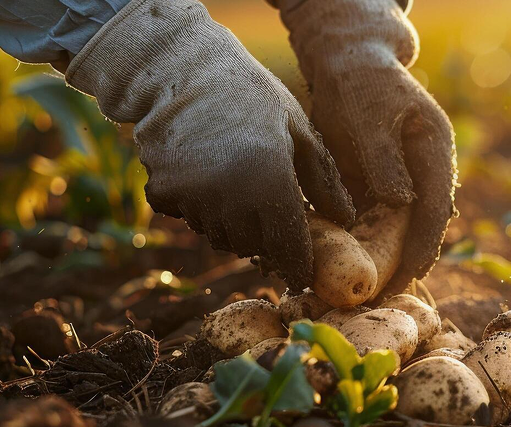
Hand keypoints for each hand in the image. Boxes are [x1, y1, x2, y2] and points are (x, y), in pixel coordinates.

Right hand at [65, 0, 354, 288]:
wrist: (182, 69)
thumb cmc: (251, 94)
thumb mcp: (299, 129)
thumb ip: (324, 179)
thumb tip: (346, 219)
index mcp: (270, 179)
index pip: (290, 246)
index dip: (298, 265)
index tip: (303, 273)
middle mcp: (230, 197)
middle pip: (254, 246)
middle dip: (267, 240)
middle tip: (272, 218)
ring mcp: (193, 198)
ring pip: (220, 236)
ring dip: (234, 225)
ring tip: (239, 187)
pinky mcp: (163, 193)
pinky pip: (188, 219)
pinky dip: (200, 208)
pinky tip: (207, 175)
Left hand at [278, 0, 457, 294]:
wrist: (347, 66)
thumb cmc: (360, 84)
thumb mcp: (371, 115)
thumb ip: (384, 157)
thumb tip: (401, 201)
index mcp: (435, 150)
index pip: (436, 207)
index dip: (424, 245)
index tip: (409, 275)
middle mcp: (424, 171)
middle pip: (420, 226)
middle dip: (404, 263)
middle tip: (382, 297)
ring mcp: (403, 180)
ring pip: (397, 230)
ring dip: (383, 261)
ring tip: (364, 294)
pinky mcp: (379, 187)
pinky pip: (374, 224)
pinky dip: (361, 246)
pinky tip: (345, 270)